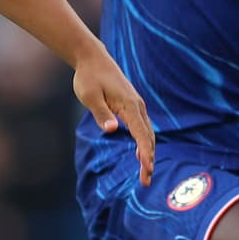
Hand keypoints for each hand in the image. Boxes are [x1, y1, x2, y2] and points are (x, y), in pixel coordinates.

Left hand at [74, 49, 154, 185]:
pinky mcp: (132, 106)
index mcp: (129, 105)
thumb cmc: (89, 77)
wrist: (93, 59)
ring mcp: (136, 106)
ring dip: (148, 152)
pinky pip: (142, 127)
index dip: (146, 152)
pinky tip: (141, 154)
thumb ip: (101, 114)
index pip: (141, 133)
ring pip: (147, 133)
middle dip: (149, 159)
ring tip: (146, 172)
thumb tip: (112, 129)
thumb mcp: (90, 96)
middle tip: (146, 180)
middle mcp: (137, 106)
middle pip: (148, 137)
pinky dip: (145, 142)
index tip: (147, 168)